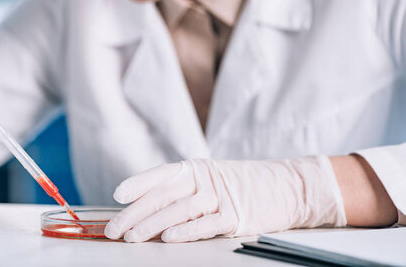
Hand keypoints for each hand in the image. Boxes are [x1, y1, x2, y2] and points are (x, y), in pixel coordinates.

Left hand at [105, 157, 346, 242]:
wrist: (290, 186)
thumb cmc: (244, 185)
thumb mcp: (212, 180)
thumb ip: (184, 192)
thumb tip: (147, 211)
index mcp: (196, 169)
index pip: (161, 174)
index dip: (138, 183)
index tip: (118, 195)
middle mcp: (206, 180)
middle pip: (164, 196)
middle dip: (136, 213)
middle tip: (116, 229)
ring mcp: (221, 197)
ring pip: (180, 210)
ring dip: (154, 224)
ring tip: (133, 237)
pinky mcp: (237, 216)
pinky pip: (207, 224)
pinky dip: (187, 231)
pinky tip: (170, 237)